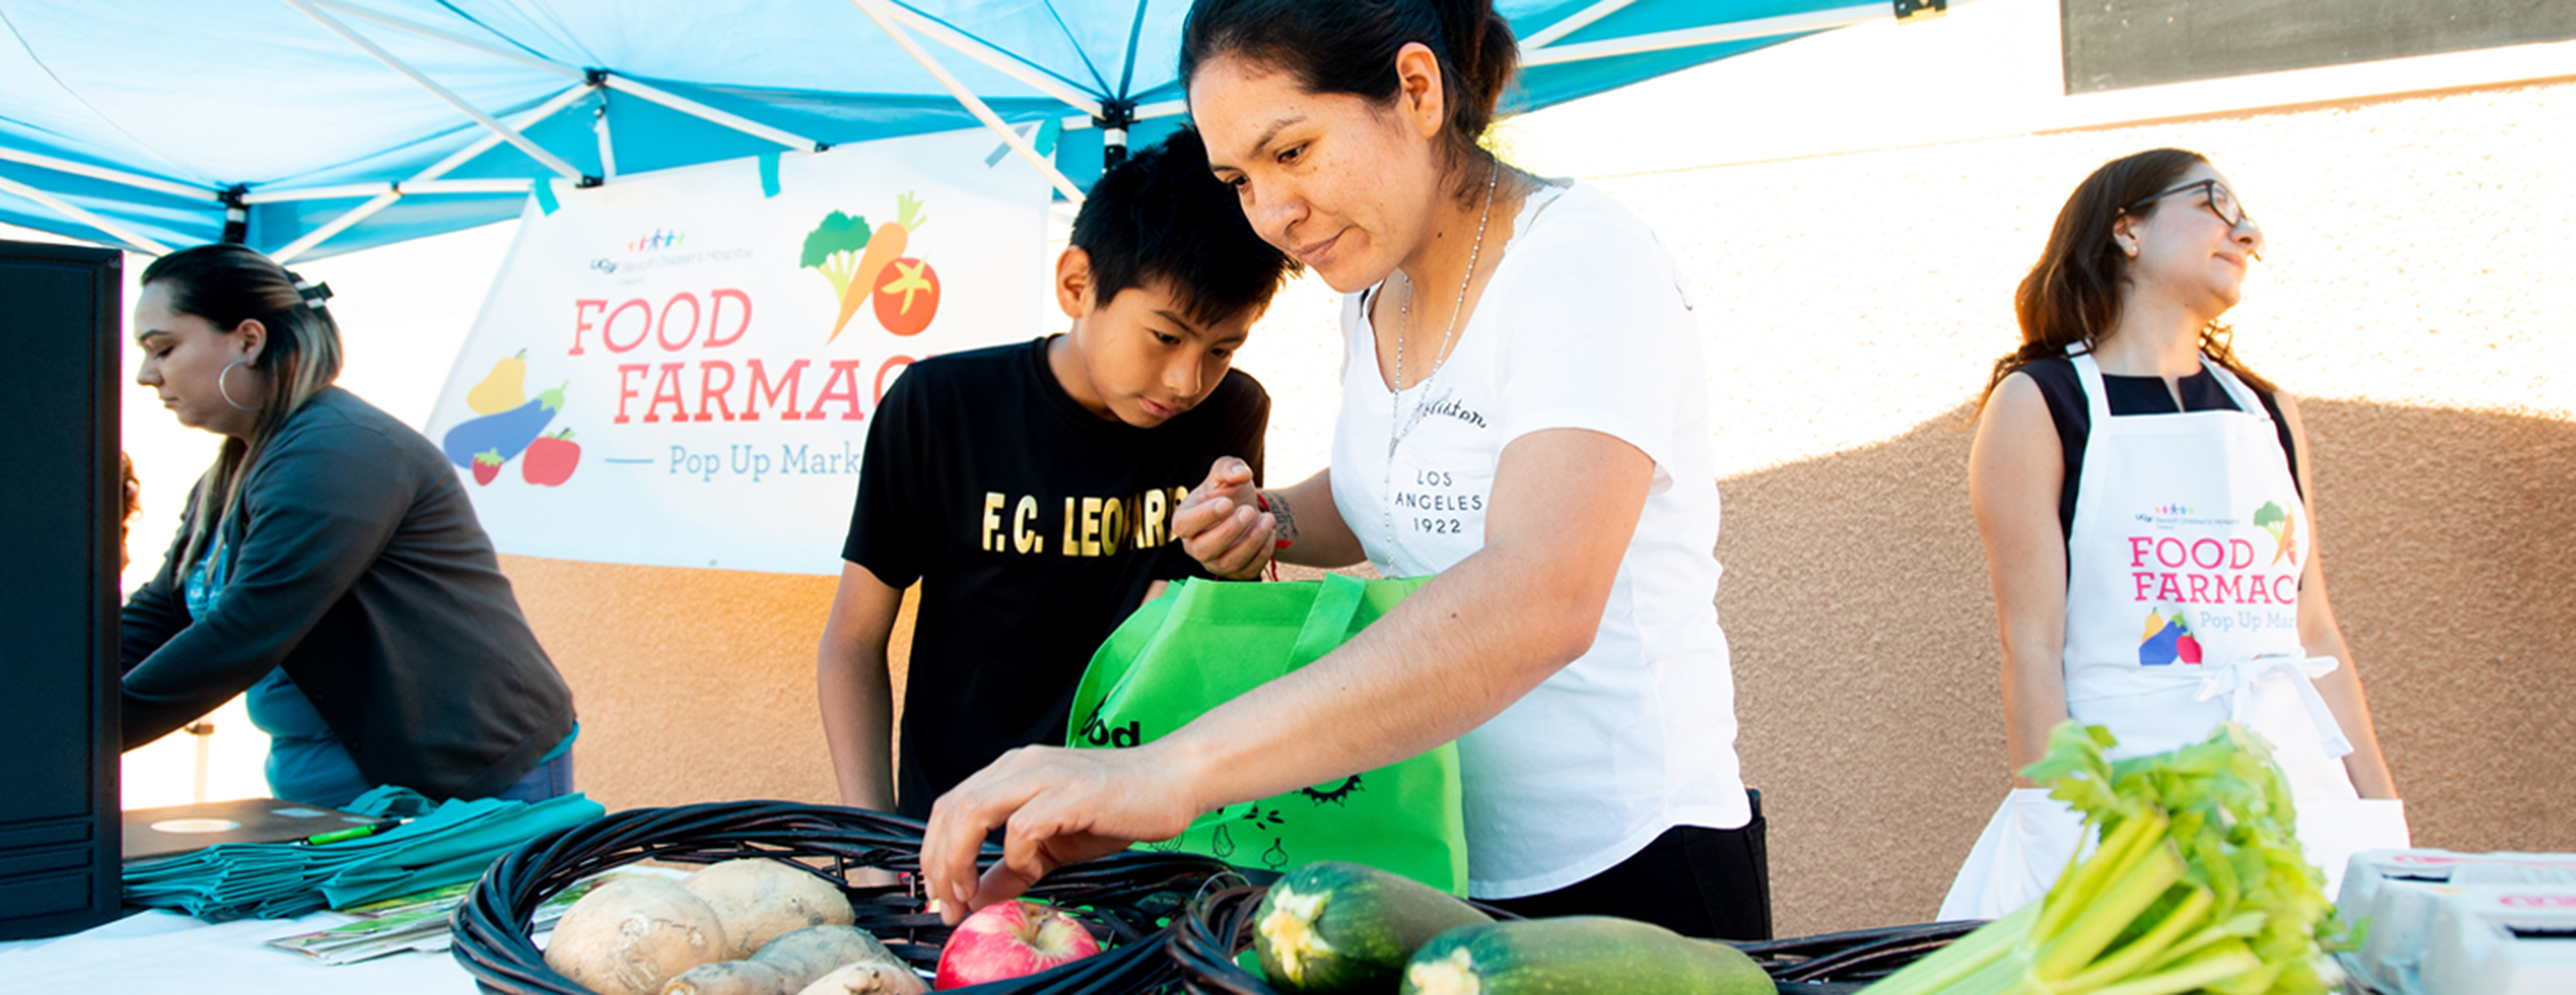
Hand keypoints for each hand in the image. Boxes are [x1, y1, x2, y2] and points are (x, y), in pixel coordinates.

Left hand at [919, 744, 1201, 923]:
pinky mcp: (1071, 793)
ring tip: (970, 895)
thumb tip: (979, 898)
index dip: (934, 853)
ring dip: (961, 860)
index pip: (950, 806)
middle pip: (951, 808)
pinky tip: (1032, 869)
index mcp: (1012, 771)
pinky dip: (1016, 856)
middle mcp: (1022, 765)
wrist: (1173, 781)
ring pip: (973, 811)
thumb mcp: (1054, 845)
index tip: (942, 896)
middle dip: (938, 863)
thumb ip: (1014, 868)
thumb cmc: (1117, 807)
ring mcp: (1045, 775)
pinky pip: (1022, 827)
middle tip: (948, 904)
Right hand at [1172, 457, 1274, 579]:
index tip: (1227, 503)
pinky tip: (1269, 531)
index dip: (1204, 516)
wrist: (1247, 509)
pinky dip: (1263, 551)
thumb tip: (1241, 473)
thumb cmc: (1229, 491)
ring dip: (1252, 541)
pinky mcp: (1236, 572)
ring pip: (1229, 562)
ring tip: (1268, 518)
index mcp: (1185, 520)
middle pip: (1204, 549)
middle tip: (1249, 511)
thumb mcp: (1226, 471)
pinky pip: (1249, 570)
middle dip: (1229, 530)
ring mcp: (1215, 562)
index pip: (1183, 525)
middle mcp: (1195, 546)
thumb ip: (1229, 467)